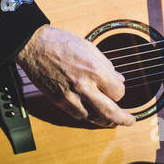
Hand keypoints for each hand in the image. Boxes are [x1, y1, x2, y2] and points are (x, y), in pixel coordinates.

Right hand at [14, 25, 136, 126]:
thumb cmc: (60, 42)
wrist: (33, 45)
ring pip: (94, 117)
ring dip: (105, 120)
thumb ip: (106, 65)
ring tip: (112, 121)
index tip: (118, 89)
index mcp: (94, 69)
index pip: (118, 91)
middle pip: (111, 112)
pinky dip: (86, 115)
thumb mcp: (89, 48)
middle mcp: (84, 85)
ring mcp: (71, 95)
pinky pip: (77, 115)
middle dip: (123, 119)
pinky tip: (91, 113)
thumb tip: (119, 79)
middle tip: (130, 121)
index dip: (120, 91)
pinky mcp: (59, 101)